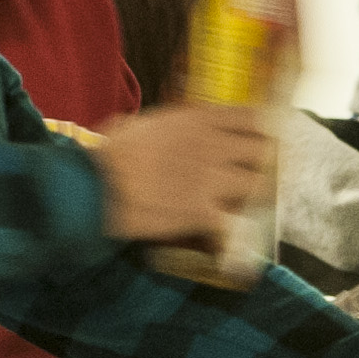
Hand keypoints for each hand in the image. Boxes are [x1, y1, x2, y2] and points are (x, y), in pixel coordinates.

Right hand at [99, 103, 272, 243]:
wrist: (95, 186)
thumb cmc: (110, 154)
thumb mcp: (145, 124)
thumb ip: (173, 126)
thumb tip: (176, 129)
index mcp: (198, 120)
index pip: (252, 118)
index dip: (260, 132)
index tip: (259, 141)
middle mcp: (213, 145)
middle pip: (263, 152)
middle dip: (262, 165)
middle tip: (252, 177)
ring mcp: (212, 180)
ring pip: (257, 187)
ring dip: (251, 198)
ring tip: (240, 207)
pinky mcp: (204, 213)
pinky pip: (236, 224)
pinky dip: (234, 234)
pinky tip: (226, 239)